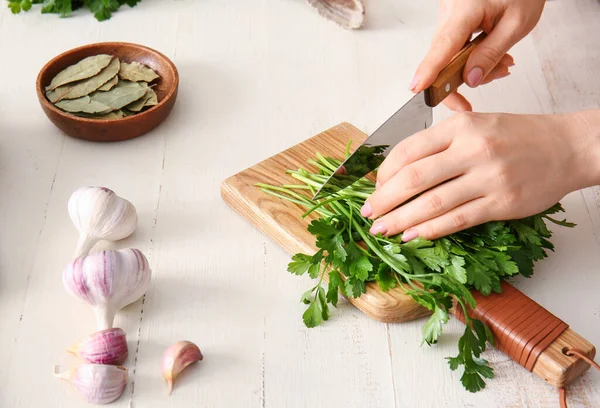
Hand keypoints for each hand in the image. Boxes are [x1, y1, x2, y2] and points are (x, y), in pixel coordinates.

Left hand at [360, 111, 599, 240]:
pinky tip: (412, 236)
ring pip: (432, 203)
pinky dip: (430, 230)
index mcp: (461, 125)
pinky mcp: (502, 203)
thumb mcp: (476, 124)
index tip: (374, 187)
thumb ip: (440, 143)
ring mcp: (488, 177)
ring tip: (382, 229)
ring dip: (400, 219)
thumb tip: (399, 171)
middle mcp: (472, 149)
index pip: (409, 150)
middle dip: (384, 199)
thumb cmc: (517, 136)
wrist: (566, 147)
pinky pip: (457, 220)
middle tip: (368, 212)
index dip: (384, 172)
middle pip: (413, 178)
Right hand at [411, 0, 545, 110]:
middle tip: (498, 74)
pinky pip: (454, 45)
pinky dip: (471, 54)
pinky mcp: (450, 18)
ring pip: (450, 54)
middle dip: (467, 74)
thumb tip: (470, 79)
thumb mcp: (517, 24)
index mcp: (465, 9)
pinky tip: (490, 50)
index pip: (444, 46)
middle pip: (445, 56)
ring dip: (473, 64)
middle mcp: (449, 10)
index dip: (430, 70)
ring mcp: (447, 14)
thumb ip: (491, 54)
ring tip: (503, 60)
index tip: (419, 87)